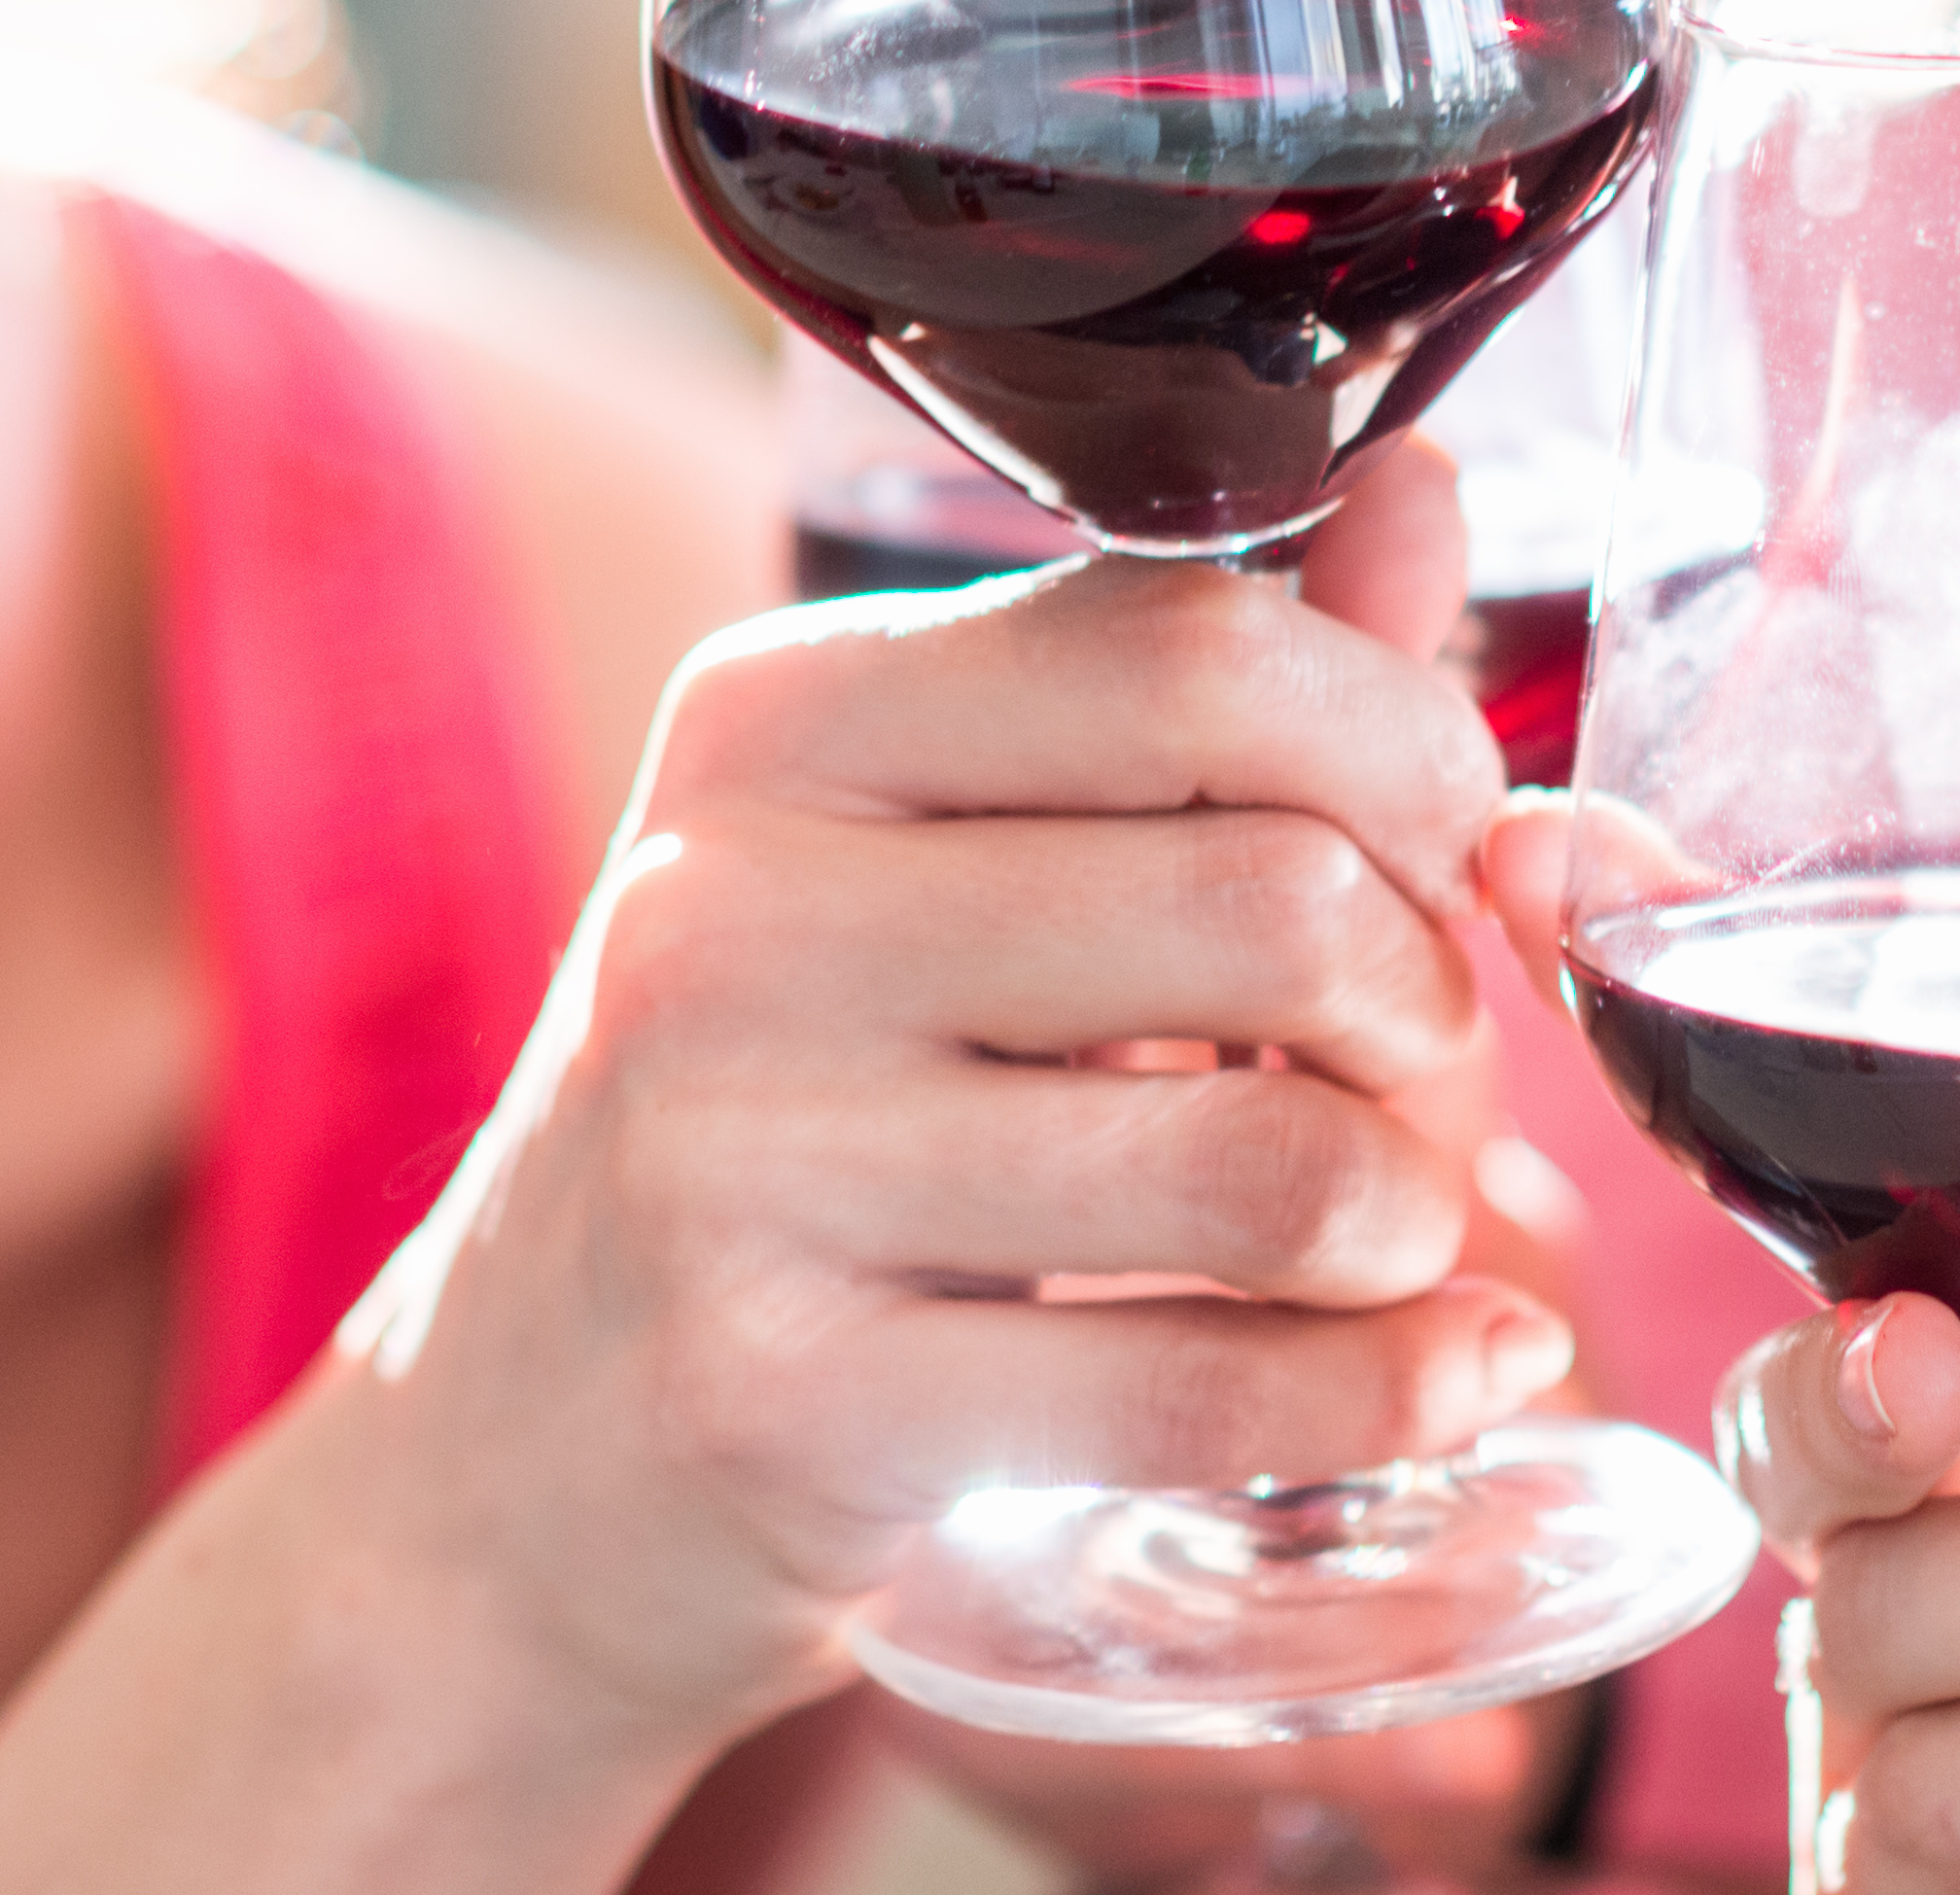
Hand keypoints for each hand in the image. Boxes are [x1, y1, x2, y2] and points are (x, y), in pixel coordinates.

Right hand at [292, 447, 1564, 1791]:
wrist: (506, 1466)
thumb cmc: (787, 1121)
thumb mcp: (946, 863)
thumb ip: (1198, 690)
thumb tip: (1422, 492)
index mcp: (780, 721)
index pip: (1201, 654)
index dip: (1414, 757)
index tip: (1453, 853)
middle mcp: (730, 911)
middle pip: (1274, 902)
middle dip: (1433, 1008)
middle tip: (1410, 1075)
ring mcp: (738, 1167)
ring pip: (1274, 1166)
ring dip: (1414, 1213)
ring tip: (1391, 1230)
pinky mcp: (782, 1413)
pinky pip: (1208, 1397)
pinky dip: (1396, 1390)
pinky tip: (1450, 1371)